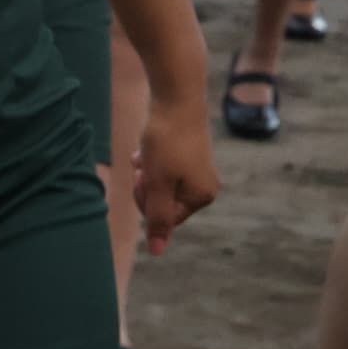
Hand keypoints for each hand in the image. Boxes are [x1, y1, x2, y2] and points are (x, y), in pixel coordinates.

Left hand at [131, 89, 221, 251]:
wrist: (176, 96)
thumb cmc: (167, 142)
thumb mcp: (157, 184)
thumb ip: (157, 218)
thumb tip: (157, 252)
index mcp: (202, 196)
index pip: (166, 218)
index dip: (147, 202)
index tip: (143, 181)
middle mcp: (205, 184)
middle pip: (163, 200)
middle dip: (147, 186)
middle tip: (144, 166)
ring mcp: (197, 167)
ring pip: (159, 181)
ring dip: (146, 171)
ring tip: (146, 153)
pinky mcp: (187, 151)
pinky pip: (162, 165)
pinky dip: (150, 158)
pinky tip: (146, 146)